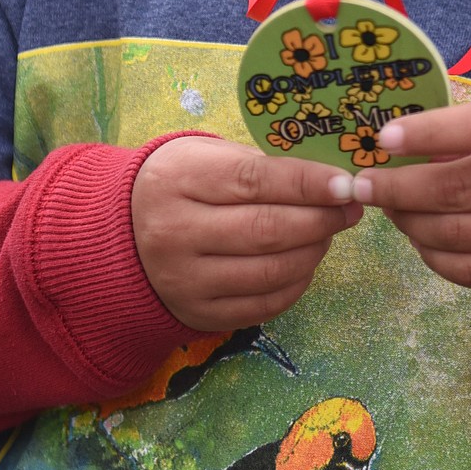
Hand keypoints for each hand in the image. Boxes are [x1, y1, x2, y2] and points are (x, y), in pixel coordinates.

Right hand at [132, 137, 361, 331]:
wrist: (120, 232)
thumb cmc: (180, 183)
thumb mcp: (206, 156)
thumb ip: (260, 167)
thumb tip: (328, 183)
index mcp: (179, 180)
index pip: (255, 180)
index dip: (307, 183)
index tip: (346, 183)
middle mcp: (175, 232)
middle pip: (267, 230)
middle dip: (321, 219)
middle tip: (350, 208)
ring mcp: (184, 279)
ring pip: (270, 271)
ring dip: (313, 251)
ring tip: (327, 233)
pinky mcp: (196, 314)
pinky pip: (263, 306)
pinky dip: (296, 284)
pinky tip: (304, 261)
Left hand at [330, 99, 470, 304]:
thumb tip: (397, 150)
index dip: (429, 132)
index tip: (383, 139)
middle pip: (456, 189)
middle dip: (397, 188)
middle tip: (362, 184)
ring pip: (454, 232)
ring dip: (408, 222)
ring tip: (391, 209)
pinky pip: (466, 269)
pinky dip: (431, 253)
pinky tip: (419, 237)